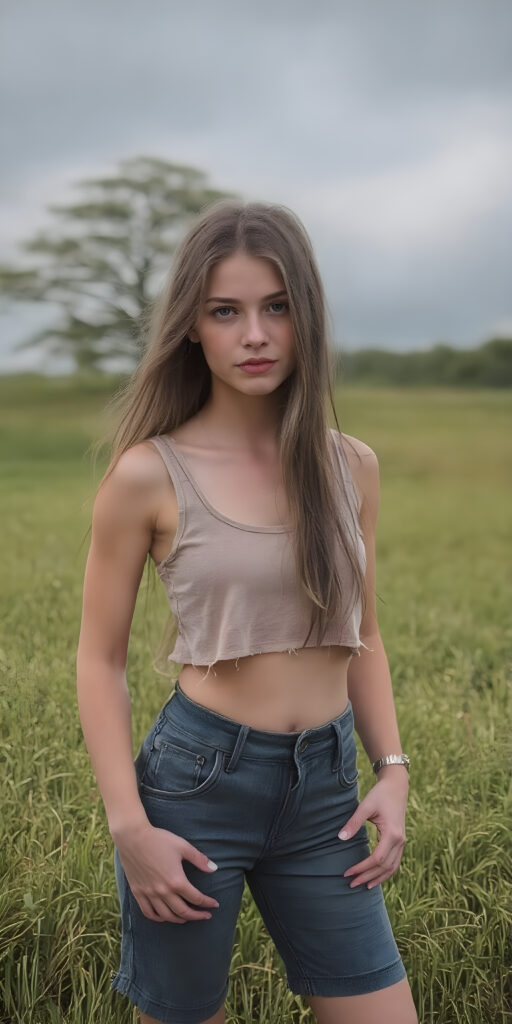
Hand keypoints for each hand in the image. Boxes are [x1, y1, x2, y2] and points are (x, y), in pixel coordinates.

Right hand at [114, 820, 219, 922]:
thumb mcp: (183, 846)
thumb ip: (199, 859)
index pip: (196, 898)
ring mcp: (149, 894)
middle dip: (197, 916)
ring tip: (187, 917)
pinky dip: (158, 918)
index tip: (214, 904)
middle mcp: (163, 891)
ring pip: (166, 916)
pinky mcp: (138, 892)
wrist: (133, 837)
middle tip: (205, 915)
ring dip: (179, 919)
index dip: (207, 903)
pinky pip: (148, 912)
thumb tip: (214, 869)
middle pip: (183, 911)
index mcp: (176, 880)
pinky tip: (164, 917)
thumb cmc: (159, 839)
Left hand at [338, 768, 408, 888]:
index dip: (362, 868)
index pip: (376, 859)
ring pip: (392, 868)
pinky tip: (375, 876)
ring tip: (364, 885)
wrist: (396, 786)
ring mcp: (402, 842)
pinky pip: (395, 862)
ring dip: (378, 878)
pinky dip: (386, 872)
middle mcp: (400, 841)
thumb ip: (353, 822)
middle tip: (351, 884)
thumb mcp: (365, 806)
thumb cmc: (380, 794)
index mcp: (392, 834)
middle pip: (384, 867)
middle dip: (367, 877)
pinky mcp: (400, 841)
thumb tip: (340, 838)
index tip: (348, 873)